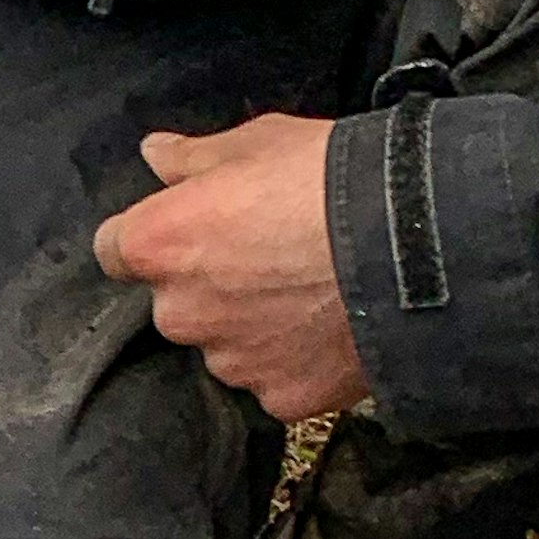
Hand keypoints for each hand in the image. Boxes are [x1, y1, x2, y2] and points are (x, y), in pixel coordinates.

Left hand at [92, 114, 369, 420]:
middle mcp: (181, 312)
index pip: (116, 250)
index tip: (190, 227)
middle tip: (270, 257)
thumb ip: (195, 158)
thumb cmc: (332, 178)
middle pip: (175, 303)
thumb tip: (154, 154)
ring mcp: (231, 361)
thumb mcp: (261, 141)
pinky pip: (275, 379)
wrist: (422, 243)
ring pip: (227, 345)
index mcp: (160, 244)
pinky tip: (332, 329)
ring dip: (252, 326)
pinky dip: (296, 361)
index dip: (154, 236)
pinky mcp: (282, 397)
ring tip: (311, 293)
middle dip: (210, 286)